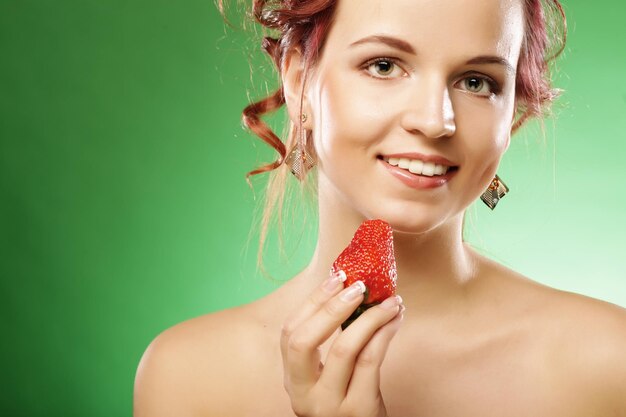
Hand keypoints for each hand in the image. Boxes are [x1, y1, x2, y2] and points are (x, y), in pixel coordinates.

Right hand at [281, 272, 403, 416]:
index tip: (336, 278)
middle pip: (304, 341)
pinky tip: (394, 320)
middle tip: (359, 287)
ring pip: (344, 349)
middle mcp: (303, 395)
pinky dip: (384, 333)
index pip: (289, 333)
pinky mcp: (359, 409)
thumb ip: (328, 345)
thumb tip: (347, 291)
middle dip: (332, 307)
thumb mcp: (328, 379)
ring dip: (370, 317)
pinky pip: (370, 361)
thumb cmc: (349, 403)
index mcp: (293, 381)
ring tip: (390, 302)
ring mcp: (330, 404)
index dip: (311, 302)